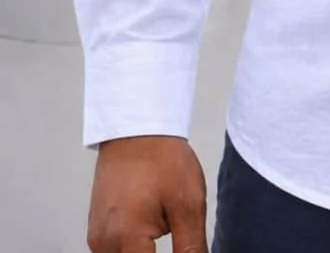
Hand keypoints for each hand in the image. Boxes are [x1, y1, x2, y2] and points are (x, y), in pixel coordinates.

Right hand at [87, 135, 208, 252]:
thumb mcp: (188, 204)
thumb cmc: (164, 161)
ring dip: (144, 251)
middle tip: (173, 222)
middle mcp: (103, 244)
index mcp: (125, 240)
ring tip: (164, 218)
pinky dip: (135, 246)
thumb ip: (191, 247)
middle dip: (155, 252)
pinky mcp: (96, 230)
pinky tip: (152, 221)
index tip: (183, 247)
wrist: (137, 131)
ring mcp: (96, 238)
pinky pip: (115, 250)